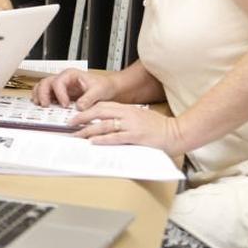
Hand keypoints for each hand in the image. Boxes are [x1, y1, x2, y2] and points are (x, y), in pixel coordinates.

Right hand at [32, 69, 116, 109]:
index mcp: (70, 74)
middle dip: (43, 94)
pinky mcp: (58, 95)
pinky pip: (45, 95)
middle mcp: (62, 79)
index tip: (65, 105)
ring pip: (42, 87)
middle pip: (45, 82)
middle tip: (46, 105)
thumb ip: (89, 98)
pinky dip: (41, 100)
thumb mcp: (99, 90)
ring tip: (40, 106)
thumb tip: (78, 107)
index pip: (59, 82)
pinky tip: (44, 107)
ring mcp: (59, 87)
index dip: (59, 94)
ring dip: (39, 96)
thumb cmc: (102, 85)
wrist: (106, 88)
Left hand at [68, 101, 186, 154]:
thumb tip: (107, 125)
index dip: (87, 109)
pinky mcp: (136, 136)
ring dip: (88, 130)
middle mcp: (127, 114)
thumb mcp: (139, 117)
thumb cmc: (159, 127)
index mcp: (127, 109)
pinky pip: (116, 137)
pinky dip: (103, 139)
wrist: (177, 132)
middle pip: (99, 112)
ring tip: (76, 135)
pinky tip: (93, 142)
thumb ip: (124, 118)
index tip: (76, 115)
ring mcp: (131, 125)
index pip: (102, 106)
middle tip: (70, 123)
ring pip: (104, 125)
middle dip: (82, 117)